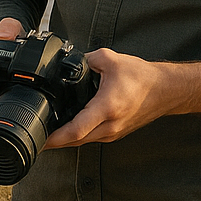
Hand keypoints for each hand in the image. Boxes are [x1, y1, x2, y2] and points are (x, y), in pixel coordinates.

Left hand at [43, 50, 200, 147]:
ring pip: (82, 141)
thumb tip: (70, 60)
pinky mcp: (115, 133)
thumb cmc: (142, 77)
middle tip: (33, 136)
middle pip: (75, 140)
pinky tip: (64, 130)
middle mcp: (110, 125)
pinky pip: (90, 138)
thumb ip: (88, 58)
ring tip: (44, 134)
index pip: (76, 129)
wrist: (166, 91)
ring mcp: (113, 132)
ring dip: (63, 140)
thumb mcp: (111, 59)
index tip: (40, 136)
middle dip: (53, 141)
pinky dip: (76, 136)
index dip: (56, 136)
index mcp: (107, 107)